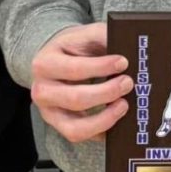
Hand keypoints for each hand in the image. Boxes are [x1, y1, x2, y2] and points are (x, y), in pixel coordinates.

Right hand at [29, 22, 133, 142]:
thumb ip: (102, 36)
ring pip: (75, 128)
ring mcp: (49, 113)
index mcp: (45, 64)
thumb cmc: (74, 47)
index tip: (123, 62)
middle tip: (128, 83)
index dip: (101, 67)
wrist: (56, 60)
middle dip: (106, 93)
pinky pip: (81, 137)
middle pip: (76, 99)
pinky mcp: (60, 127)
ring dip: (104, 119)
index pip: (75, 69)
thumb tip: (127, 44)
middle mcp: (42, 91)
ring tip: (123, 105)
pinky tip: (116, 120)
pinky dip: (101, 131)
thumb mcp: (84, 34)